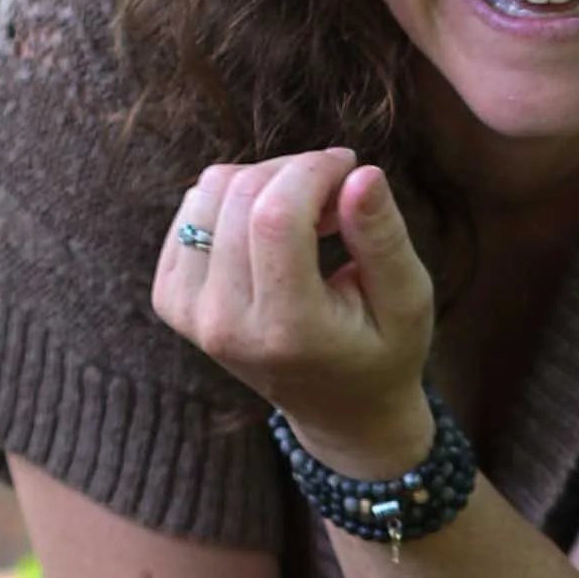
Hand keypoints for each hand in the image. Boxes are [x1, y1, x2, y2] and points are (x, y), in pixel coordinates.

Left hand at [156, 150, 438, 470]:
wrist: (340, 411)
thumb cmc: (383, 350)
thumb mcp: (407, 300)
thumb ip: (383, 239)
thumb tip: (362, 173)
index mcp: (288, 330)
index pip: (276, 217)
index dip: (311, 171)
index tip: (349, 167)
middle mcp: (226, 325)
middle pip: (242, 198)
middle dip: (294, 172)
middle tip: (337, 193)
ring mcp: (190, 314)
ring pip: (208, 193)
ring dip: (263, 181)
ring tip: (306, 212)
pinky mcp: (171, 301)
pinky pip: (191, 210)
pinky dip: (233, 200)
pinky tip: (271, 228)